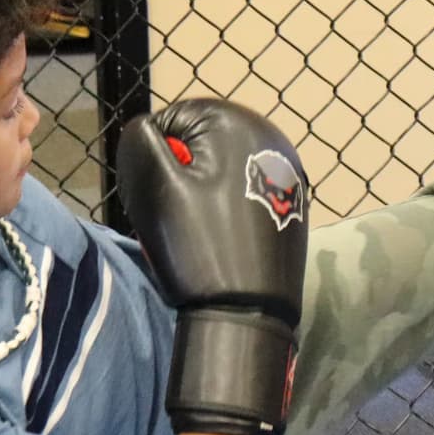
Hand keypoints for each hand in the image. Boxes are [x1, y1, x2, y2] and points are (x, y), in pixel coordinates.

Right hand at [116, 99, 307, 434]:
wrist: (249, 312)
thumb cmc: (199, 246)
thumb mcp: (154, 186)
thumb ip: (139, 140)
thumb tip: (146, 128)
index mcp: (239, 122)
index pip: (170, 122)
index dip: (153, 161)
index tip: (160, 200)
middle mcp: (272, 135)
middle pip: (199, 144)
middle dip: (179, 174)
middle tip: (178, 218)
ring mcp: (288, 168)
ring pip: (219, 167)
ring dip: (200, 191)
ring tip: (199, 231)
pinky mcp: (294, 198)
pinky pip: (244, 188)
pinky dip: (227, 205)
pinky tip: (224, 237)